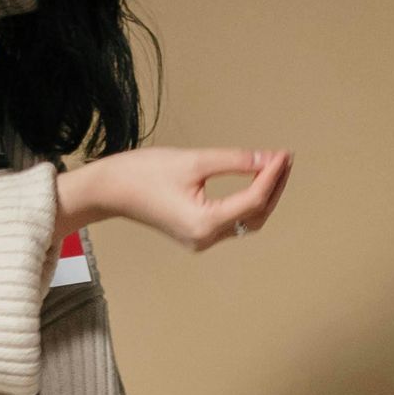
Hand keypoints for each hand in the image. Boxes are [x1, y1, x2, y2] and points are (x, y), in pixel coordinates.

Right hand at [57, 148, 290, 251]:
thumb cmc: (142, 172)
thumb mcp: (192, 161)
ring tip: (275, 167)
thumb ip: (234, 161)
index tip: (284, 154)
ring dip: (264, 196)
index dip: (272, 175)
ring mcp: (201, 240)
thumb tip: (267, 158)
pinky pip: (232, 221)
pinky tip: (255, 181)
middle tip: (285, 159)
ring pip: (246, 221)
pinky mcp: (196, 234)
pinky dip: (247, 202)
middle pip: (256, 215)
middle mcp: (206, 238)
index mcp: (204, 222)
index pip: (253, 200)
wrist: (108, 190)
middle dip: (274, 187)